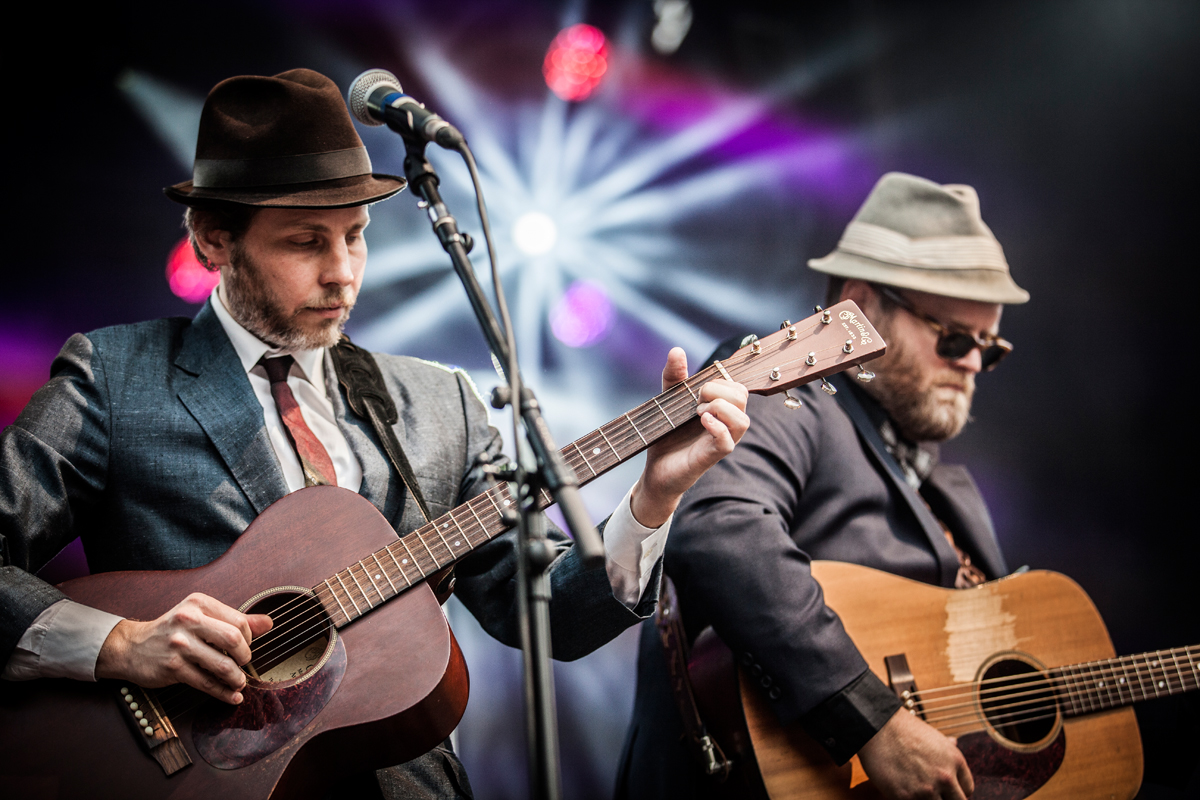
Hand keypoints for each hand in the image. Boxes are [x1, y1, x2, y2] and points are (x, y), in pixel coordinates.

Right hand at [95, 592, 272, 703]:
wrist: (131, 646)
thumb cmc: (172, 630)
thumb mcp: (201, 616)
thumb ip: (235, 619)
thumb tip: (269, 622)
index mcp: (199, 604)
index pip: (239, 621)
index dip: (249, 638)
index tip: (244, 647)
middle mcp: (189, 620)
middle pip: (235, 640)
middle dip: (246, 657)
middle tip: (243, 664)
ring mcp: (180, 645)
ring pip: (223, 665)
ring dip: (237, 679)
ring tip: (239, 683)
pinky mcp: (173, 668)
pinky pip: (207, 683)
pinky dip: (224, 693)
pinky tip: (232, 697)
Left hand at [630, 347, 749, 527]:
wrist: (655, 470)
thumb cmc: (668, 436)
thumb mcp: (668, 400)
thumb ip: (674, 376)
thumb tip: (676, 350)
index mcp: (721, 410)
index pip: (737, 387)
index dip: (720, 381)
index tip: (697, 389)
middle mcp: (726, 425)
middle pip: (743, 397)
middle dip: (718, 390)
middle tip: (696, 400)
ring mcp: (722, 441)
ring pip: (743, 420)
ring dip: (720, 408)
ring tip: (698, 412)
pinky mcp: (712, 457)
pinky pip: (728, 441)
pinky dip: (716, 427)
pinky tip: (701, 420)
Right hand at [858, 709, 973, 799]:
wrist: (877, 727)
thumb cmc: (903, 729)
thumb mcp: (933, 735)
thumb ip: (947, 747)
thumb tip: (955, 742)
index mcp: (955, 760)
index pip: (968, 790)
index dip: (955, 791)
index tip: (945, 790)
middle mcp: (945, 777)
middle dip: (945, 799)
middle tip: (932, 794)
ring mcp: (926, 790)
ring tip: (917, 792)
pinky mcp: (906, 798)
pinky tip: (904, 793)